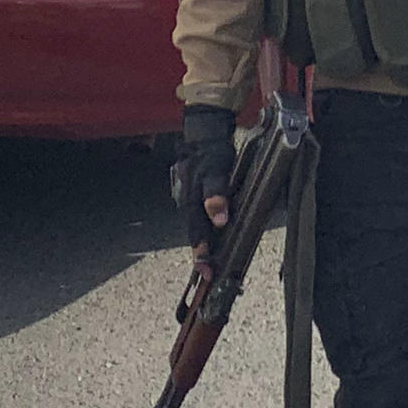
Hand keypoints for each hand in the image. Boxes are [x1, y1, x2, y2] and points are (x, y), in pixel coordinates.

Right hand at [173, 105, 236, 257]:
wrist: (203, 133)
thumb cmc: (210, 151)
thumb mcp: (215, 170)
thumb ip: (216, 194)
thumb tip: (219, 220)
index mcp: (191, 201)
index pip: (196, 234)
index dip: (201, 254)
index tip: (206, 271)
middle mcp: (188, 203)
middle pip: (196, 234)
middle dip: (202, 256)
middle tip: (208, 274)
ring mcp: (191, 199)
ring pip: (198, 226)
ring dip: (205, 244)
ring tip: (211, 261)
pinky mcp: (198, 194)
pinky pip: (202, 216)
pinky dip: (208, 229)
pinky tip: (216, 235)